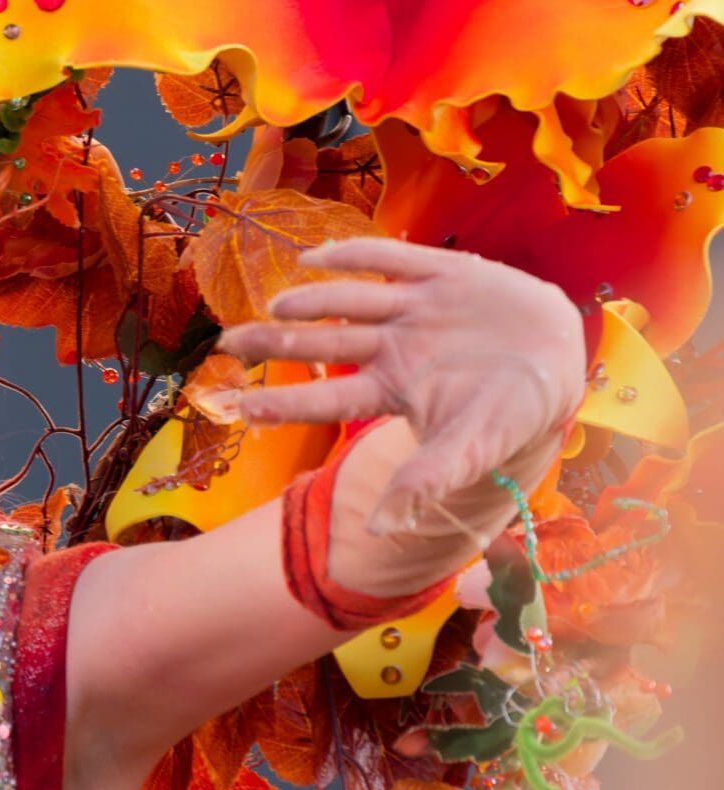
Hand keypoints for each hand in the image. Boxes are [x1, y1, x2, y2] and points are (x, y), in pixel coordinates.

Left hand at [214, 236, 586, 535]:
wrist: (562, 361)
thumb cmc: (511, 415)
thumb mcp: (469, 452)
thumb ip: (424, 483)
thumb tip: (378, 533)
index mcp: (392, 389)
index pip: (328, 399)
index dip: (286, 403)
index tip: (241, 407)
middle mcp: (393, 347)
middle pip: (323, 345)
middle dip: (276, 343)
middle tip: (226, 343)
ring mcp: (414, 308)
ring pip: (349, 300)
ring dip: (311, 301)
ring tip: (278, 305)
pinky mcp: (443, 274)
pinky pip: (391, 258)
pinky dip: (356, 255)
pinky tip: (315, 256)